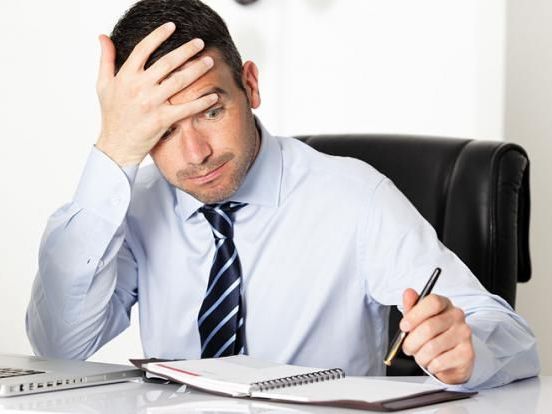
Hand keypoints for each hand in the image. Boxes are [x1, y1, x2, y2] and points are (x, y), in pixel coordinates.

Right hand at [95, 22, 217, 165]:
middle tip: (200, 42)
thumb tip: (103, 37)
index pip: (143, 49)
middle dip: (186, 50)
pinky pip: (186, 108)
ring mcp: (151, 103)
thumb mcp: (103, 85)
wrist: (117, 146)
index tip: (172, 27)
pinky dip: (201, 102)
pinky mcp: (162, 120)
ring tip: (209, 61)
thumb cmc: (112, 115)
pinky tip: (213, 96)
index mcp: (126, 76)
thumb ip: (106, 59)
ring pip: (178, 81)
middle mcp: (139, 87)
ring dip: (196, 70)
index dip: (158, 35)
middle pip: (167, 62)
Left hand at [400, 289, 474, 383]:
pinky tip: (433, 363)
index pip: (432, 302)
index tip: (403, 326)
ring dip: (420, 356)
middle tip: (408, 348)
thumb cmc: (433, 335)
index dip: (414, 315)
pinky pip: (439, 362)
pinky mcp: (467, 353)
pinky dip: (430, 366)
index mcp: (444, 304)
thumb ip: (412, 307)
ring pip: (432, 347)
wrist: (453, 357)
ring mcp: (464, 334)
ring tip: (421, 356)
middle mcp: (457, 316)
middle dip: (411, 342)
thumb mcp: (419, 319)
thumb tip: (408, 292)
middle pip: (429, 327)